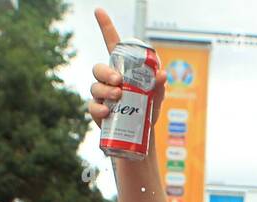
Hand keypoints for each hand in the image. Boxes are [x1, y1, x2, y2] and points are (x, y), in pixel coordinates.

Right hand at [88, 8, 166, 131]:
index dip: (105, 26)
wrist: (140, 135)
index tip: (99, 11)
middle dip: (106, 72)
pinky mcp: (97, 110)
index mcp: (122, 69)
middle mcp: (108, 79)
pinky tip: (107, 112)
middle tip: (119, 81)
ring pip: (95, 86)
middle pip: (99, 68)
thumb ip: (160, 85)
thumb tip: (163, 74)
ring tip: (118, 96)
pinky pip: (93, 106)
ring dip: (105, 90)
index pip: (111, 44)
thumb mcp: (157, 97)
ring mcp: (100, 94)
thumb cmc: (147, 110)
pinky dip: (99, 109)